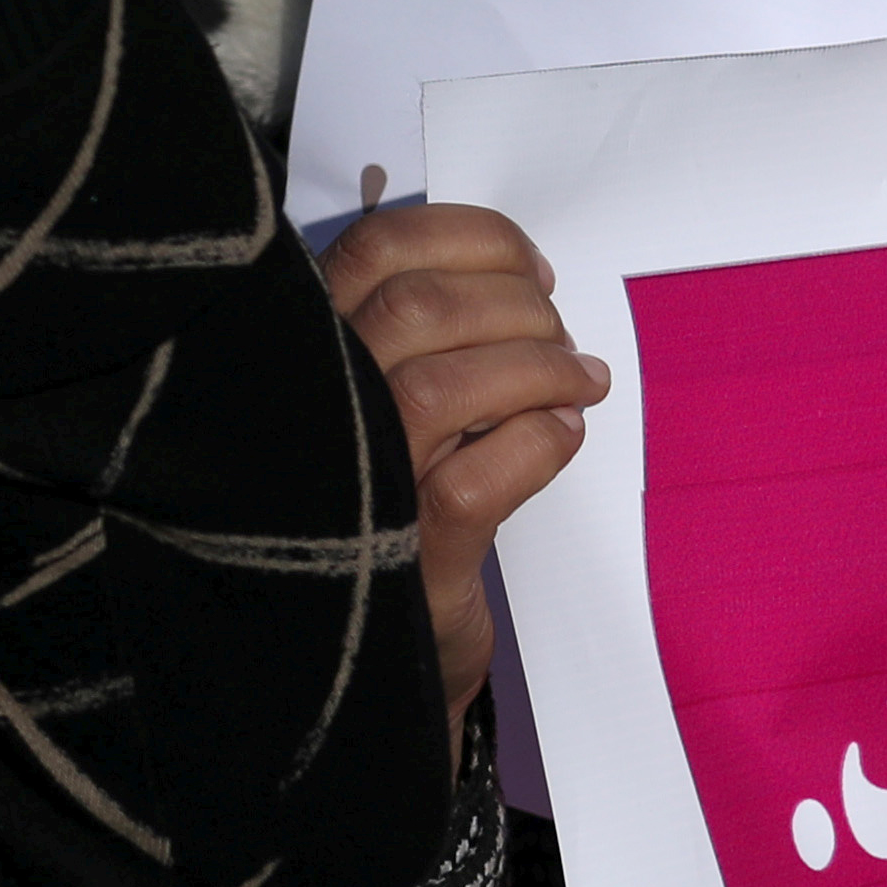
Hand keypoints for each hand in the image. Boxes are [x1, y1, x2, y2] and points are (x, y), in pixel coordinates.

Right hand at [319, 202, 603, 722]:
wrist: (363, 646)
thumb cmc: (382, 496)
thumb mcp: (378, 395)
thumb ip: (415, 329)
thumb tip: (522, 275)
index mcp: (306, 344)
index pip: (376, 246)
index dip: (473, 241)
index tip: (533, 267)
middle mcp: (314, 400)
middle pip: (419, 306)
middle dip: (517, 305)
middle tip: (562, 332)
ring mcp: (353, 476)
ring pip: (447, 385)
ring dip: (540, 369)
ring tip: (581, 380)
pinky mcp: (404, 551)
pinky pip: (481, 479)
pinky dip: (539, 445)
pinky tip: (563, 436)